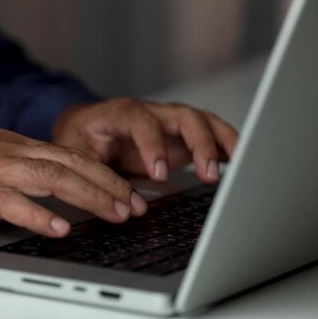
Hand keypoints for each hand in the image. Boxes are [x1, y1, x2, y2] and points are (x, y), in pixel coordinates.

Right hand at [0, 125, 148, 237]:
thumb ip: (5, 165)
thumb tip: (33, 184)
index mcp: (6, 143)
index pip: (65, 153)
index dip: (100, 171)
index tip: (124, 190)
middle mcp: (3, 151)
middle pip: (68, 162)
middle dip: (108, 183)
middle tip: (136, 204)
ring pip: (50, 177)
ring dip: (88, 195)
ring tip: (116, 213)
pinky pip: (10, 202)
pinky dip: (39, 214)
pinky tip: (60, 227)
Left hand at [53, 98, 237, 182]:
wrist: (84, 125)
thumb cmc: (80, 137)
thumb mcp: (77, 155)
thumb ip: (98, 176)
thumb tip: (126, 206)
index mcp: (120, 113)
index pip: (141, 122)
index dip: (153, 146)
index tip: (159, 175)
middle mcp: (150, 112)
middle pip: (183, 116)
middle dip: (199, 143)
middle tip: (208, 174)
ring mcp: (169, 121)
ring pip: (202, 121)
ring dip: (221, 141)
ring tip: (239, 163)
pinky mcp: (181, 135)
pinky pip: (209, 134)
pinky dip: (226, 145)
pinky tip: (241, 160)